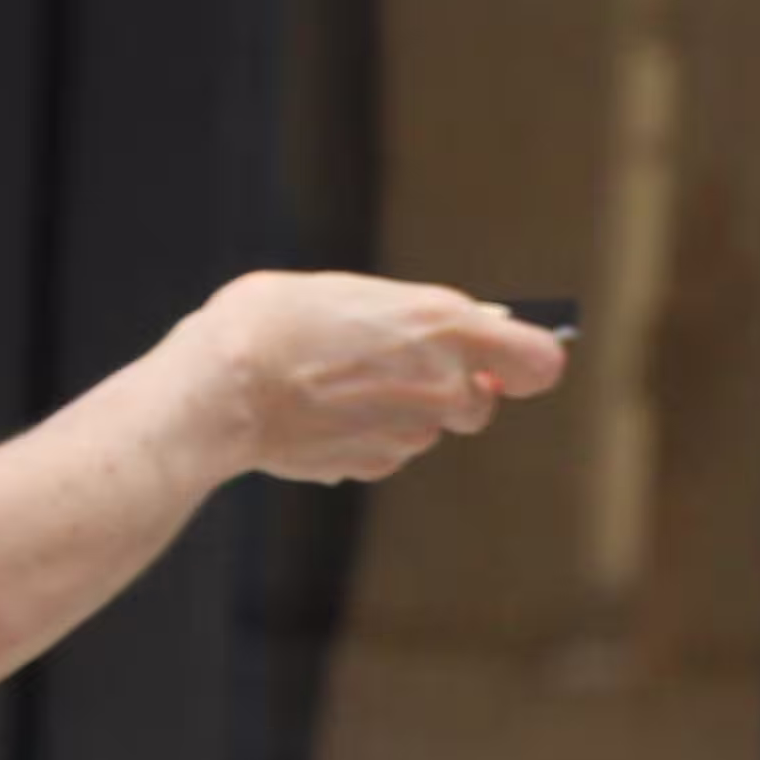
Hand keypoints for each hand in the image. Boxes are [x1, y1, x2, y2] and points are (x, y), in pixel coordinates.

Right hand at [163, 274, 571, 487]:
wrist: (218, 390)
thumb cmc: (274, 320)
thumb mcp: (355, 293)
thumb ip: (414, 318)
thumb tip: (455, 334)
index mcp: (448, 326)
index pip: (540, 362)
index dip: (524, 360)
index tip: (505, 357)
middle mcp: (444, 386)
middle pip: (481, 402)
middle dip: (450, 387)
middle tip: (392, 361)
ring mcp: (412, 434)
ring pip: (429, 427)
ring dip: (400, 411)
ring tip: (337, 382)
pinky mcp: (376, 466)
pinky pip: (388, 450)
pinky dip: (365, 436)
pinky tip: (319, 412)